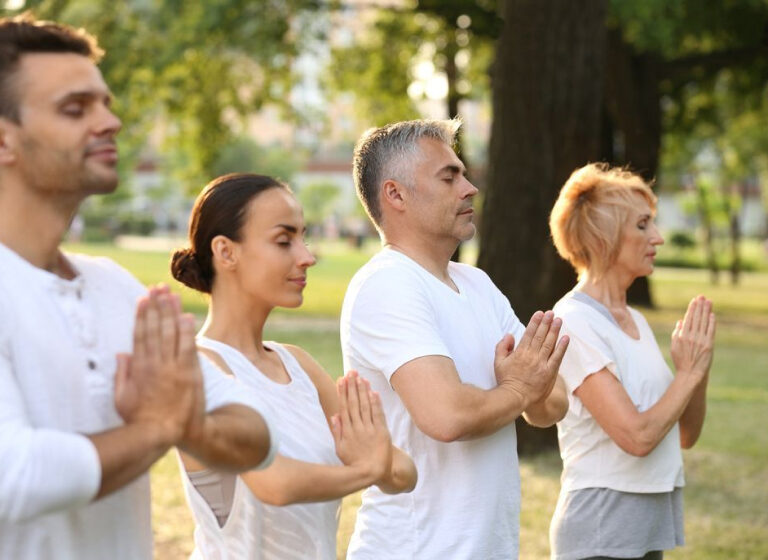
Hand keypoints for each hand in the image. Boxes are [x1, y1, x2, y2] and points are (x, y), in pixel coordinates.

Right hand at [114, 285, 203, 445]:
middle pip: (156, 329)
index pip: (140, 334)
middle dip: (157, 306)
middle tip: (158, 288)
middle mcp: (156, 364)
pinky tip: (186, 316)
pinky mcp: (190, 374)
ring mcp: (174, 368)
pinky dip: (187, 331)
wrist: (163, 433)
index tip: (143, 298)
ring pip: (172, 334)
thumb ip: (122, 374)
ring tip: (171, 295)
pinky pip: (189, 347)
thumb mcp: (121, 398)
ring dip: (172, 312)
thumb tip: (122, 354)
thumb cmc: (139, 419)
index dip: (142, 315)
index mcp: (138, 368)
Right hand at [330, 371, 391, 484]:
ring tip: (361, 377)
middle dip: (352, 386)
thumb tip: (334, 415)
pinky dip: (376, 403)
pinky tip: (373, 392)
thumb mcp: (340, 449)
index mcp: (347, 431)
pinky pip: (378, 415)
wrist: (372, 473)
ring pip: (365, 406)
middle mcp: (357, 428)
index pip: (344, 407)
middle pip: (354, 403)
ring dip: (363, 391)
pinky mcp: (382, 432)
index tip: (341, 380)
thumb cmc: (354, 462)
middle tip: (352, 372)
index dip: (343, 392)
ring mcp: (370, 430)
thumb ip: (337, 431)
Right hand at [494, 310, 569, 406]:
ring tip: (559, 320)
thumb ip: (502, 347)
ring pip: (549, 343)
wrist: (516, 398)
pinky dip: (562, 347)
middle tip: (551, 313)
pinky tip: (565, 338)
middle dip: (546, 323)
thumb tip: (509, 335)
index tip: (540, 313)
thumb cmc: (506, 380)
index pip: (529, 333)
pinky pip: (557, 357)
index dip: (535, 322)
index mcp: (519, 352)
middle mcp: (531, 356)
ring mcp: (541, 364)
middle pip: (540, 336)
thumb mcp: (498, 362)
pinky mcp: (549, 372)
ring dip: (554, 331)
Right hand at [671, 295, 715, 379]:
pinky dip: (711, 322)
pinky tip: (712, 314)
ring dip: (706, 310)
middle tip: (702, 296)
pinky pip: (710, 331)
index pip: (688, 318)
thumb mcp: (674, 347)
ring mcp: (700, 340)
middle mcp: (691, 336)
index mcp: (682, 336)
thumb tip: (680, 321)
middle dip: (699, 306)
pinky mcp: (709, 345)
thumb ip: (676, 333)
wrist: (690, 374)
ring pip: (704, 322)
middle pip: (696, 317)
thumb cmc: (681, 361)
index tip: (694, 300)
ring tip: (708, 301)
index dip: (692, 308)